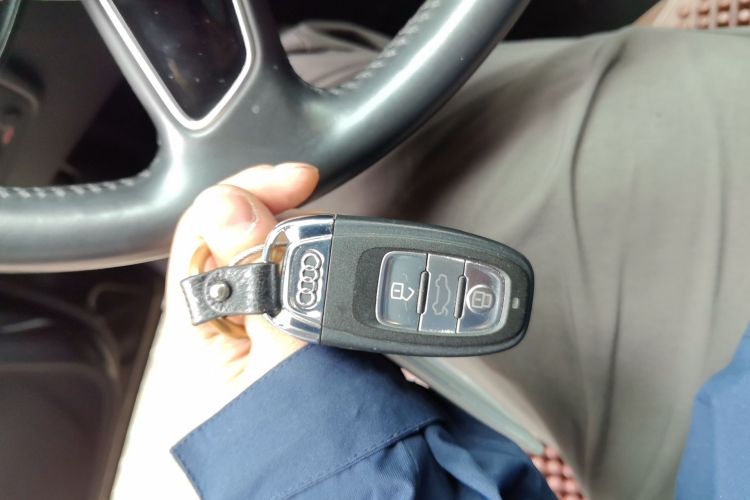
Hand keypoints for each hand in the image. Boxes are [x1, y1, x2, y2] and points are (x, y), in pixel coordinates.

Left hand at [112, 163, 319, 499]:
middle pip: (231, 238)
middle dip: (269, 207)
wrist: (368, 482)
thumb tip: (230, 210)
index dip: (242, 196)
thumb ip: (259, 285)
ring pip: (266, 256)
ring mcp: (260, 329)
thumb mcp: (285, 360)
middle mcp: (226, 328)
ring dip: (294, 231)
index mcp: (202, 335)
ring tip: (320, 217)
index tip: (295, 180)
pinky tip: (326, 251)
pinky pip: (294, 279)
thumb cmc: (313, 446)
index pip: (201, 238)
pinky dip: (314, 259)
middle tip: (308, 192)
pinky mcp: (294, 332)